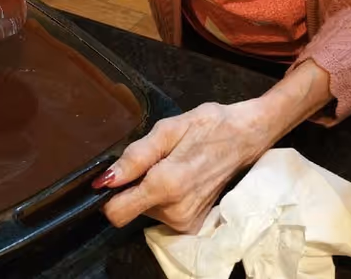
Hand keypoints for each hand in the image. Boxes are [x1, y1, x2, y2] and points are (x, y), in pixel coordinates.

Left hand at [94, 99, 273, 233]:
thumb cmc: (207, 126)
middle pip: (130, 208)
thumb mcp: (168, 129)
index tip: (117, 174)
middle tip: (158, 159)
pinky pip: (162, 215)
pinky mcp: (193, 225)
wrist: (244, 137)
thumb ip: (135, 156)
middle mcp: (175, 212)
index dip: (109, 194)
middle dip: (136, 185)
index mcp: (166, 186)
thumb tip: (106, 180)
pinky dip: (164, 198)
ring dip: (151, 189)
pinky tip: (181, 177)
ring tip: (172, 164)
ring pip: (146, 210)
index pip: (117, 213)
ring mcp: (186, 222)